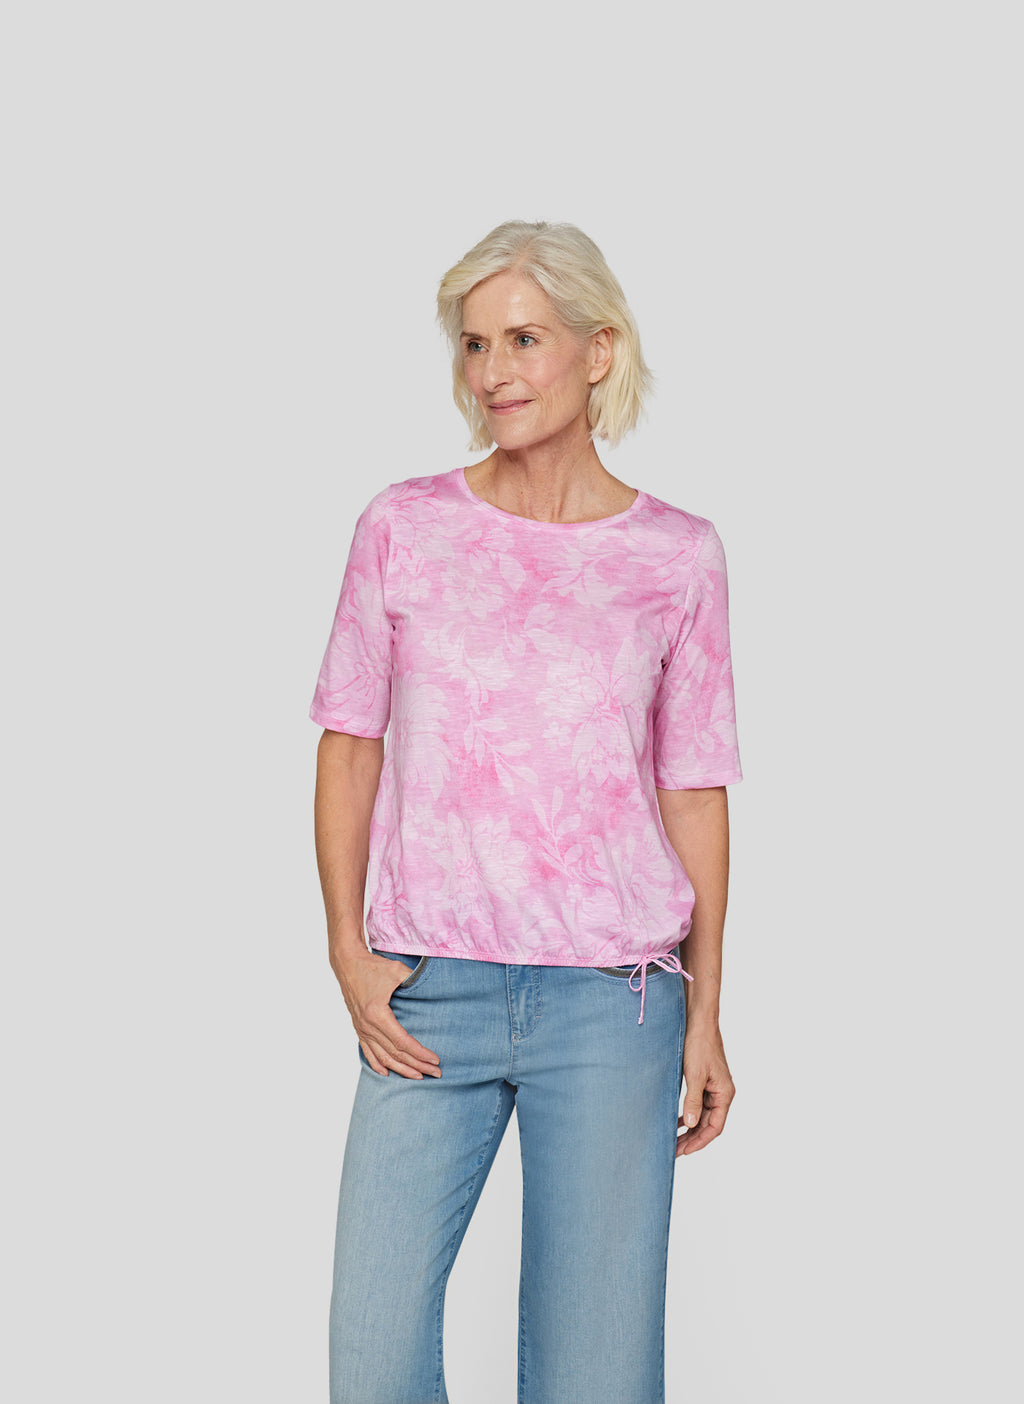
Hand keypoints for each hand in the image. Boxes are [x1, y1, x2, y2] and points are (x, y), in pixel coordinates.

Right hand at [332, 948, 441, 1078]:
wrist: (348, 963)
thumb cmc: (373, 966)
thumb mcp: (397, 971)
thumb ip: (415, 980)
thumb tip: (435, 988)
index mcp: (377, 1014)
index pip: (402, 1042)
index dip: (420, 1053)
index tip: (435, 1059)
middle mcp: (367, 1026)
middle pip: (395, 1054)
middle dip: (417, 1065)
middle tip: (435, 1072)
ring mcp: (361, 1029)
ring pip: (382, 1057)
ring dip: (401, 1069)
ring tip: (418, 1076)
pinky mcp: (358, 1027)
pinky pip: (367, 1052)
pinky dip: (377, 1064)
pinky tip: (386, 1073)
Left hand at [677, 1021, 734, 1155]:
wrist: (698, 1022)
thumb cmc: (699, 1045)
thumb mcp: (694, 1074)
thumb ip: (693, 1100)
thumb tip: (692, 1124)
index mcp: (724, 1094)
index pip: (715, 1127)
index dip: (700, 1141)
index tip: (685, 1151)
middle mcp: (722, 1093)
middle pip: (708, 1124)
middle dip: (692, 1138)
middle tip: (674, 1150)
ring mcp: (713, 1088)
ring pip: (703, 1116)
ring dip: (690, 1128)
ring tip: (674, 1140)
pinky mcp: (705, 1082)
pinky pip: (698, 1104)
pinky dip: (689, 1114)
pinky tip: (678, 1121)